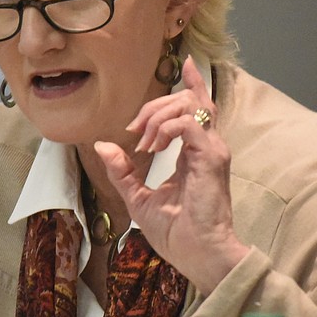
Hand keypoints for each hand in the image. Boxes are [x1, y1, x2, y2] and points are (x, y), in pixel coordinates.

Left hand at [95, 57, 248, 294]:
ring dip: (158, 116)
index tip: (183, 61)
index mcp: (196, 153)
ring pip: (189, 105)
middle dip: (154, 107)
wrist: (197, 255)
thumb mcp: (139, 198)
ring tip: (143, 142)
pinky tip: (153, 146)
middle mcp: (208, 146)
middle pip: (188, 100)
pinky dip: (166, 128)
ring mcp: (213, 149)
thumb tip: (103, 145)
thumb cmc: (176, 233)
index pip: (198, 107)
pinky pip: (188, 123)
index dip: (192, 82)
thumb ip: (123, 171)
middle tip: (133, 131)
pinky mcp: (212, 156)